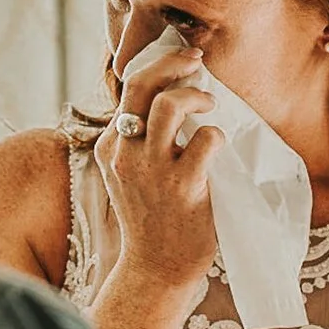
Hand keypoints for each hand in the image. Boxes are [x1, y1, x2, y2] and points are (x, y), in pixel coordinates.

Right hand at [93, 45, 225, 299]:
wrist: (156, 269)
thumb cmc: (152, 220)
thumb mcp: (129, 176)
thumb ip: (139, 143)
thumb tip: (170, 100)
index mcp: (110, 147)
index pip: (129, 89)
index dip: (159, 67)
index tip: (184, 63)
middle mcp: (125, 153)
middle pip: (140, 84)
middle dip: (172, 62)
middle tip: (196, 60)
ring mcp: (152, 169)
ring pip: (168, 105)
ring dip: (195, 95)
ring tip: (210, 105)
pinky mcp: (182, 185)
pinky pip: (205, 140)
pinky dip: (216, 135)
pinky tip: (218, 146)